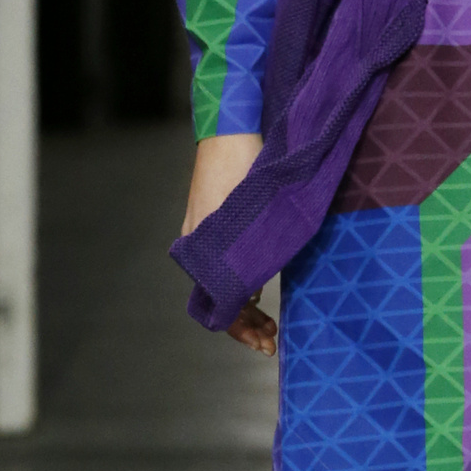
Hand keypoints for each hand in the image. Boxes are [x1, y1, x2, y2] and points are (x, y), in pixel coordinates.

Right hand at [181, 133, 275, 352]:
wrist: (232, 127)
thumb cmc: (244, 165)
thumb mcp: (253, 214)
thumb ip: (254, 255)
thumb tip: (253, 294)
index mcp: (201, 248)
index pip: (219, 307)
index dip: (242, 330)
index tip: (266, 343)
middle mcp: (197, 247)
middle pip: (221, 300)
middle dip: (247, 324)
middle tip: (273, 339)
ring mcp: (204, 235)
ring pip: (224, 283)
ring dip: (247, 304)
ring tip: (272, 322)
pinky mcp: (214, 224)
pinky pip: (225, 264)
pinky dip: (244, 280)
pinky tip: (263, 290)